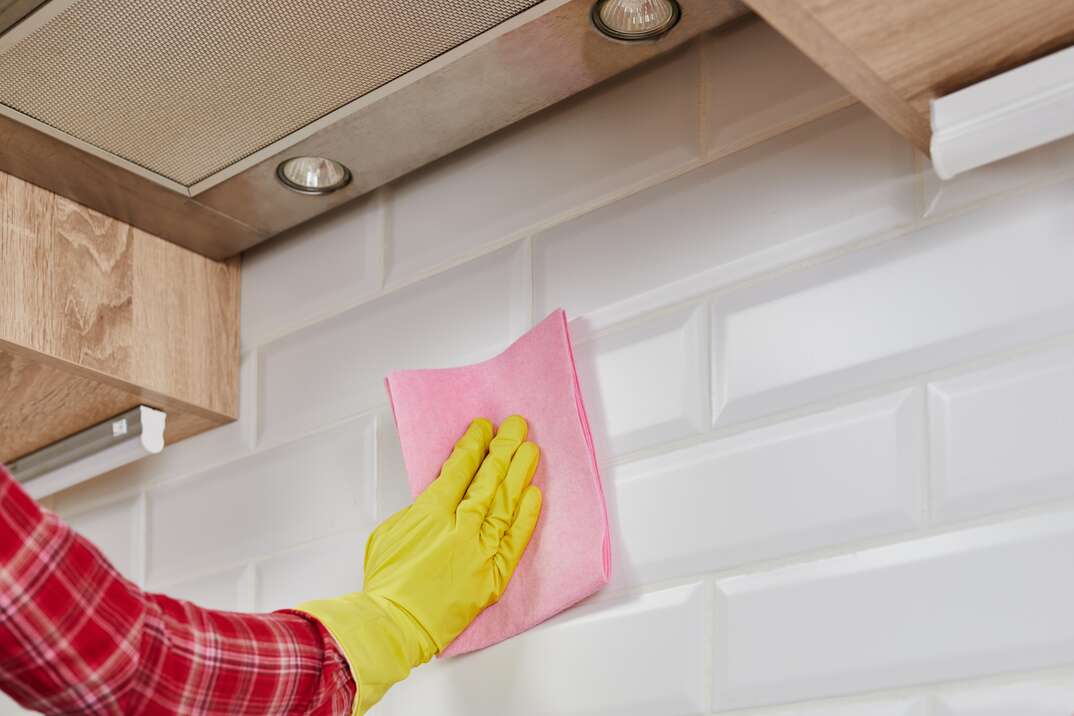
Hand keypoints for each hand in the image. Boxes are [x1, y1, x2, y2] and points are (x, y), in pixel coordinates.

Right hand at [298, 416, 542, 713]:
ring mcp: (481, 551)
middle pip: (489, 478)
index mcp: (432, 512)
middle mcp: (461, 527)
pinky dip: (527, 515)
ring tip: (531, 450)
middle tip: (517, 426)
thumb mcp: (390, 531)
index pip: (461, 468)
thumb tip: (440, 496)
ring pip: (507, 502)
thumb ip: (419, 509)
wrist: (394, 626)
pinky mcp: (493, 576)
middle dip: (504, 448)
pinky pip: (516, 539)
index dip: (475, 445)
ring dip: (520, 473)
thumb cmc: (386, 583)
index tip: (484, 429)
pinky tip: (534, 493)